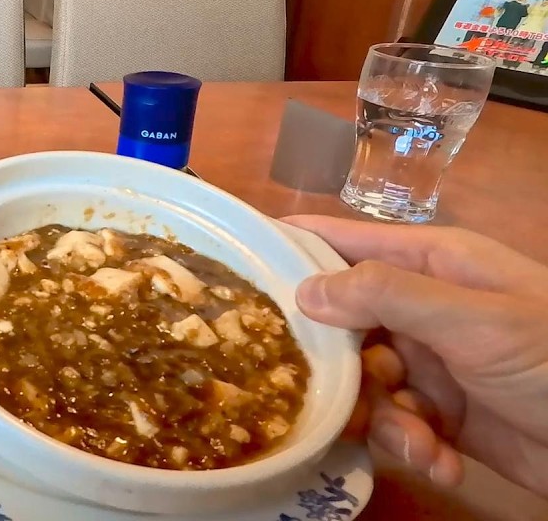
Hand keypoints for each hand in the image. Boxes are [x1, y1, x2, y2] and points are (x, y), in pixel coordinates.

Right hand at [286, 215, 547, 497]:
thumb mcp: (473, 321)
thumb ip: (386, 296)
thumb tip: (303, 288)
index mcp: (432, 263)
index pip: (342, 240)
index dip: (288, 249)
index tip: (230, 269)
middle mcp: (424, 307)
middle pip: (341, 325)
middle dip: (338, 367)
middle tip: (332, 394)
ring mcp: (434, 362)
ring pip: (365, 385)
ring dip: (386, 422)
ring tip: (421, 444)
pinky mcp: (445, 416)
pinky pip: (398, 426)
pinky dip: (416, 449)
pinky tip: (443, 463)